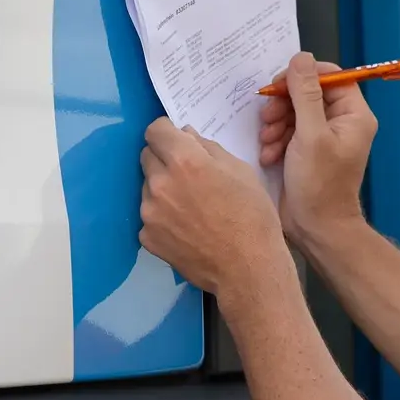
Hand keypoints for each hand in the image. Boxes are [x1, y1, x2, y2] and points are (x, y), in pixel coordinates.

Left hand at [139, 118, 289, 297]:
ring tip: (190, 207)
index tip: (176, 140)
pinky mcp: (147, 237)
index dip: (166, 132)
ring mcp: (149, 212)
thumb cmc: (252, 216)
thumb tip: (186, 136)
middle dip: (164, 158)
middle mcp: (160, 182)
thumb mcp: (240, 170)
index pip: (154, 130)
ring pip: (148, 187)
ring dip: (162, 188)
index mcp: (184, 160)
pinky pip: (150, 216)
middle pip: (147, 156)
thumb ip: (208, 148)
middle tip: (187, 175)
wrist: (247, 268)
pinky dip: (162, 217)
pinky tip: (185, 229)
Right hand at [258, 52, 377, 247]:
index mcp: (353, 115)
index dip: (303, 76)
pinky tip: (269, 156)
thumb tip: (301, 57)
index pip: (331, 76)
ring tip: (268, 143)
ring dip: (275, 124)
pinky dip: (275, 141)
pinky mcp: (305, 150)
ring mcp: (322, 137)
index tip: (280, 85)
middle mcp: (341, 122)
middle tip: (268, 119)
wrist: (315, 229)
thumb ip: (304, 94)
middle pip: (307, 92)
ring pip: (293, 112)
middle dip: (283, 104)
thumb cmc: (319, 184)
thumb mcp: (310, 134)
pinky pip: (287, 132)